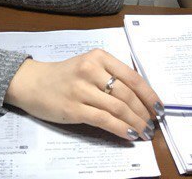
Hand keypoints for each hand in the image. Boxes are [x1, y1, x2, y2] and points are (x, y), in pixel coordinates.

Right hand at [4, 49, 163, 140]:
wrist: (32, 82)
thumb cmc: (64, 75)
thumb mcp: (89, 65)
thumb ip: (111, 75)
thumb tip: (140, 96)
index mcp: (99, 57)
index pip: (132, 77)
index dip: (149, 95)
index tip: (159, 108)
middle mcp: (91, 70)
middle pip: (127, 94)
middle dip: (144, 112)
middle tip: (153, 124)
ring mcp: (82, 89)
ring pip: (118, 108)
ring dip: (135, 122)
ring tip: (144, 132)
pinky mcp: (74, 108)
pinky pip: (104, 119)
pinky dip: (120, 128)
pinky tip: (129, 134)